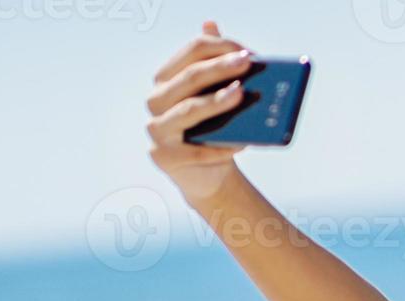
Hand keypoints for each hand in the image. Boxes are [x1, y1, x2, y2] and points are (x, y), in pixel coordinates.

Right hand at [146, 21, 250, 203]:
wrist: (208, 175)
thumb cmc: (215, 130)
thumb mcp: (216, 96)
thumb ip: (215, 63)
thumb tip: (210, 22)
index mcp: (168, 79)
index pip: (191, 52)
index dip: (220, 47)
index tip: (248, 53)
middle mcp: (156, 100)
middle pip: (189, 77)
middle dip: (220, 68)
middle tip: (248, 63)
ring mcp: (157, 129)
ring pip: (188, 110)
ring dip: (216, 101)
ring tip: (241, 94)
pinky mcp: (165, 157)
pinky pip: (196, 150)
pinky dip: (221, 147)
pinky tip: (243, 143)